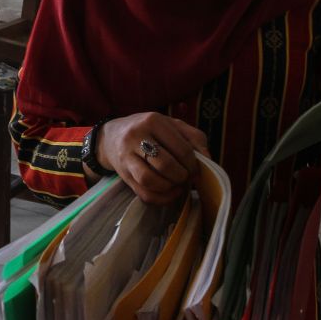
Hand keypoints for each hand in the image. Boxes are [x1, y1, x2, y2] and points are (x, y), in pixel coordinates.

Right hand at [94, 112, 209, 204]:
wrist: (112, 137)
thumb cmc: (150, 131)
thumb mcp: (172, 126)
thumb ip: (194, 138)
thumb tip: (208, 159)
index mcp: (153, 121)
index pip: (182, 149)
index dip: (194, 165)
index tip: (197, 171)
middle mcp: (136, 136)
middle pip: (166, 165)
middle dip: (183, 177)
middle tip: (187, 178)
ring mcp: (127, 156)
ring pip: (151, 180)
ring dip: (170, 188)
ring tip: (177, 185)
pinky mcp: (123, 174)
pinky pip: (143, 193)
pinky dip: (160, 198)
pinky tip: (168, 193)